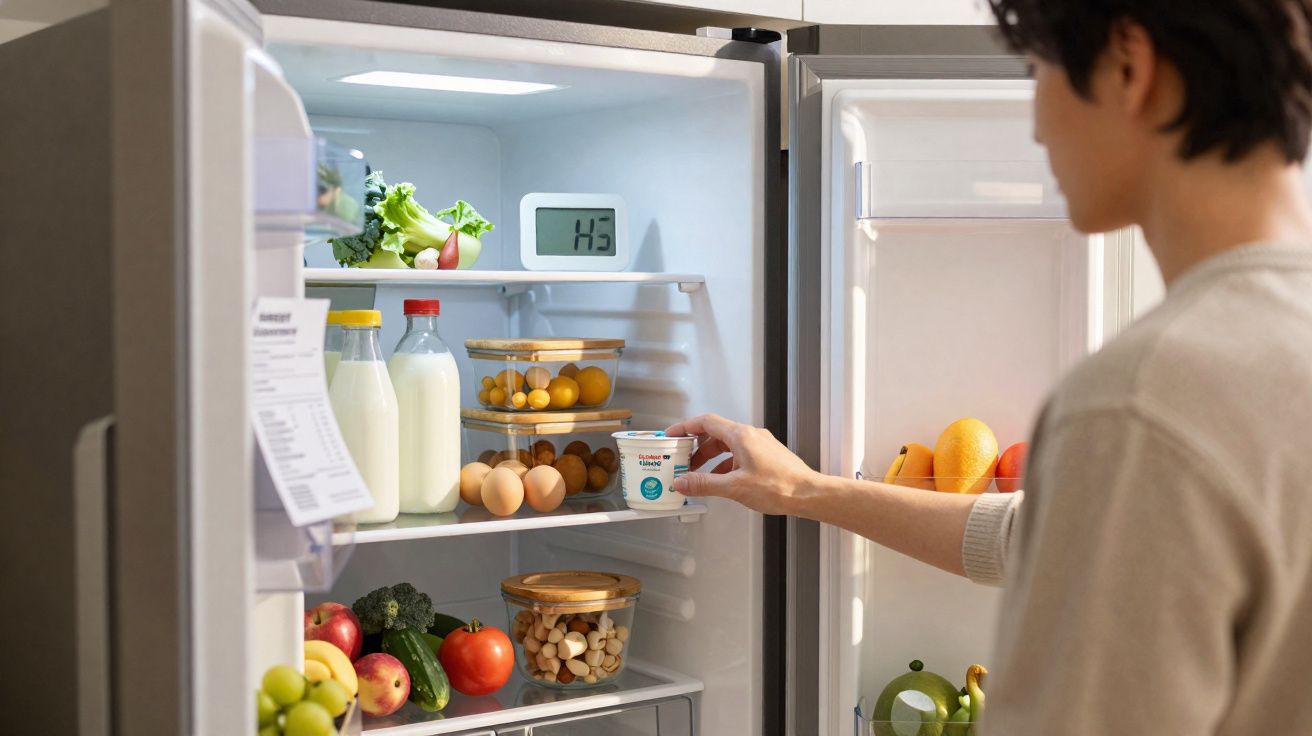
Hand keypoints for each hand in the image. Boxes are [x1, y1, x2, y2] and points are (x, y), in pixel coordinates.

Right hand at [665, 414, 817, 515]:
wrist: (808, 494)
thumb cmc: (779, 486)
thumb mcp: (734, 487)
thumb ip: (704, 484)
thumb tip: (683, 482)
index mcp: (741, 436)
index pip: (706, 422)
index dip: (686, 427)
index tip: (673, 434)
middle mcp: (750, 436)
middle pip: (715, 434)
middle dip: (696, 448)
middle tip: (683, 461)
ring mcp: (760, 445)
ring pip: (727, 446)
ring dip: (711, 458)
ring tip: (699, 475)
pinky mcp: (766, 456)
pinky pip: (739, 455)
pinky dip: (725, 465)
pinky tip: (721, 481)